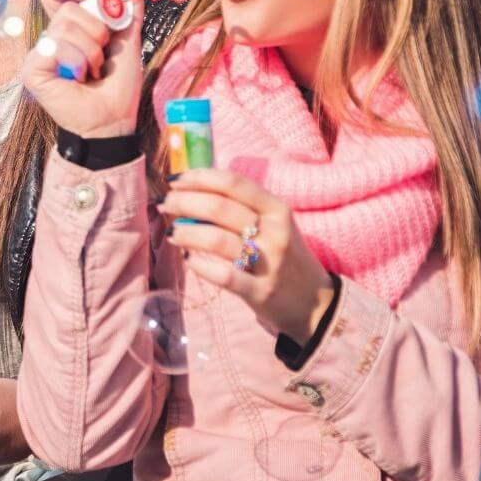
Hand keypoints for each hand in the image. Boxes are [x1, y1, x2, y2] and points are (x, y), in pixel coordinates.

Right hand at [21, 0, 144, 138]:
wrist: (114, 119)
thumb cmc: (118, 86)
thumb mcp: (128, 39)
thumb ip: (127, 5)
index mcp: (69, 29)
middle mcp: (50, 38)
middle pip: (68, 9)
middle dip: (96, 30)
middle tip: (101, 55)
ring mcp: (39, 54)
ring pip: (64, 27)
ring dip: (91, 51)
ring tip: (93, 70)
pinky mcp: (33, 70)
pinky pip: (54, 46)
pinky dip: (76, 61)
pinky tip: (77, 78)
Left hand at [159, 169, 333, 343]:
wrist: (315, 302)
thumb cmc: (283, 255)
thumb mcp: (273, 224)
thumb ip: (241, 208)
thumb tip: (191, 192)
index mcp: (277, 209)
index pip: (233, 183)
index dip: (199, 178)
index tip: (175, 180)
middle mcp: (275, 231)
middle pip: (219, 207)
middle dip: (184, 202)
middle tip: (165, 204)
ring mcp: (269, 262)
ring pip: (216, 239)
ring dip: (186, 233)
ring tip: (173, 233)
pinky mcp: (260, 291)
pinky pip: (222, 275)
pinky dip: (200, 266)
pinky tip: (189, 260)